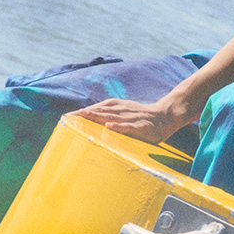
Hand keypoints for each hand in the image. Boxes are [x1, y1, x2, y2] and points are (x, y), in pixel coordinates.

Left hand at [68, 97, 190, 143]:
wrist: (167, 116)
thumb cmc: (142, 117)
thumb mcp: (124, 113)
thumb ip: (109, 115)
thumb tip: (90, 117)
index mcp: (117, 106)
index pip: (97, 108)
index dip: (82, 112)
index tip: (66, 117)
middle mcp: (123, 109)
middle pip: (101, 111)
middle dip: (85, 114)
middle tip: (70, 117)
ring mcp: (133, 117)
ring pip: (113, 116)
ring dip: (98, 116)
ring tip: (84, 117)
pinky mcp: (142, 126)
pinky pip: (129, 126)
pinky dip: (119, 126)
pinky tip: (109, 127)